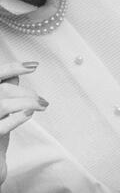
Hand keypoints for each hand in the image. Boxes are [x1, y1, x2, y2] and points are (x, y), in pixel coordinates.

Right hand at [0, 62, 46, 182]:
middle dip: (26, 92)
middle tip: (44, 101)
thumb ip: (4, 93)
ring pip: (3, 105)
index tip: (34, 66)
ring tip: (43, 106)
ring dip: (27, 102)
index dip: (13, 68)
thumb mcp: (0, 112)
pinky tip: (30, 113)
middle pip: (2, 90)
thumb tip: (15, 77)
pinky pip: (2, 126)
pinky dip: (17, 118)